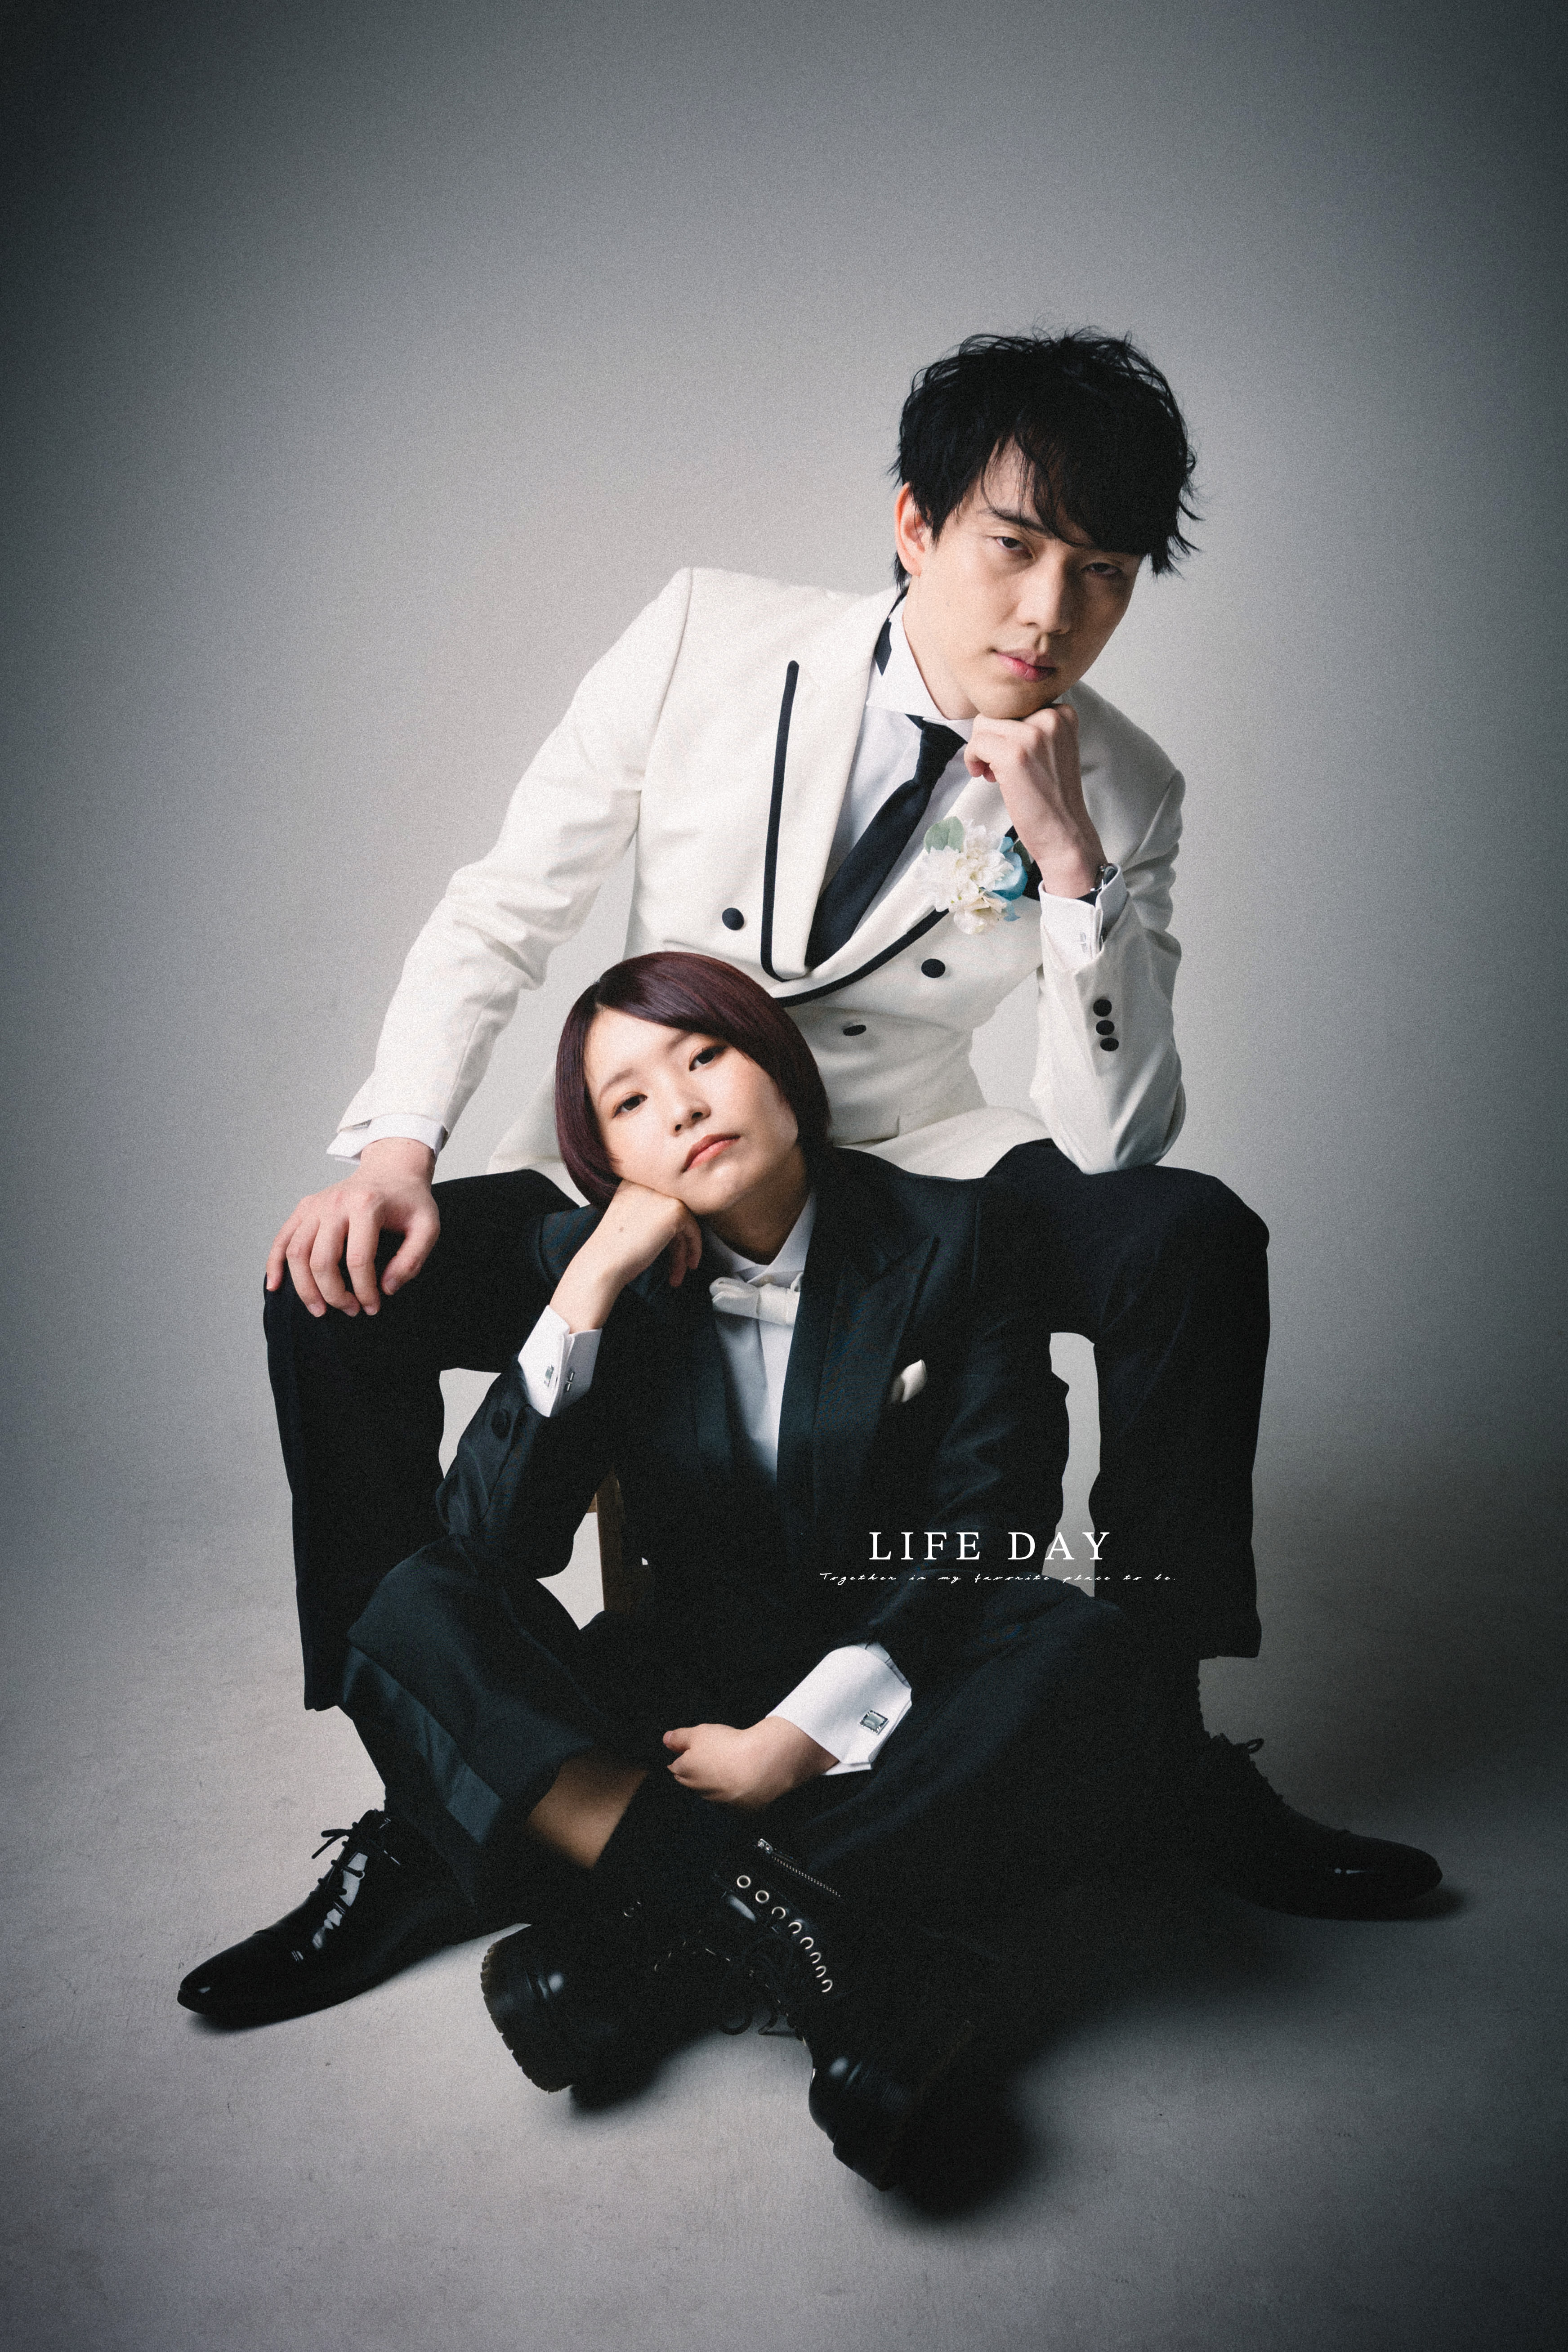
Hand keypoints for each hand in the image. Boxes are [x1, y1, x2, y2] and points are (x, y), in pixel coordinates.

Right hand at [264, 1136, 438, 1317]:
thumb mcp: (428, 1227)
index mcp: (366, 1206)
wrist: (393, 1169)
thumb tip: (387, 1289)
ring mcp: (316, 1204)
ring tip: (319, 1309)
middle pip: (322, 1260)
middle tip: (350, 1311)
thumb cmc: (410, 1201)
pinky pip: (283, 1238)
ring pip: (296, 1253)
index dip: (364, 1291)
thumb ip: (412, 1260)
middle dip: (334, 1294)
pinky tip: (276, 1285)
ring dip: (304, 1287)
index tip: (373, 1307)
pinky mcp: (305, 1207)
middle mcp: (336, 1203)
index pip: (358, 1260)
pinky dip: (275, 1263)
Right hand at [550, 1180, 702, 1332]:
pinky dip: (693, 1249)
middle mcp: (648, 1184)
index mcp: (633, 1183)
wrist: (604, 1262)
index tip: (669, 1249)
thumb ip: (649, 1214)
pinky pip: (693, 1229)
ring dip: (682, 1251)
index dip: (667, 1230)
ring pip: (684, 1222)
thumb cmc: (611, 1250)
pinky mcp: (675, 1209)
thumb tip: (678, 1226)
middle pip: (673, 1212)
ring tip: (677, 1274)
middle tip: (676, 1265)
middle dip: (677, 1243)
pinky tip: (686, 1266)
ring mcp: (663, 1195)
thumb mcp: (629, 1221)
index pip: (661, 1203)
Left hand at [662, 1717, 835, 1809]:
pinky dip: (735, 1791)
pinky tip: (744, 1779)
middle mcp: (698, 1790)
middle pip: (691, 1781)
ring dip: (716, 1782)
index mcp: (685, 1771)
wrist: (761, 1765)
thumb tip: (666, 1740)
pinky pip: (732, 1801)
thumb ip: (679, 1737)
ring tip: (730, 1766)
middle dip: (695, 1771)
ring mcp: (718, 1802)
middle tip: (710, 1757)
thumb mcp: (699, 1733)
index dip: (682, 1756)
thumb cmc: (728, 1746)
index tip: (690, 1751)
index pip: (675, 1766)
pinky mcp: (738, 1810)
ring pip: (711, 1791)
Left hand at [966, 704, 1105, 897]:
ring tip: (993, 773)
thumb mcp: (1052, 749)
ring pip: (983, 724)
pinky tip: (988, 778)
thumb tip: (991, 716)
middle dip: (989, 738)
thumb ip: (1032, 727)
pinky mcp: (1014, 754)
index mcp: (1063, 712)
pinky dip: (973, 760)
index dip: (1004, 729)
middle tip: (997, 767)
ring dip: (980, 749)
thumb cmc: (1052, 797)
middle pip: (997, 710)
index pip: (1015, 703)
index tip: (1009, 755)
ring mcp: (1033, 734)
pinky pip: (976, 743)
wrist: (1065, 834)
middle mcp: (1052, 717)